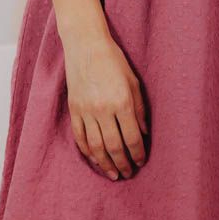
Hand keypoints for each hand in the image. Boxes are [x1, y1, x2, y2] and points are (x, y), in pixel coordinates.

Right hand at [62, 28, 148, 179]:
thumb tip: (144, 133)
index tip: (141, 161)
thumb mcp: (133, 82)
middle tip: (129, 174)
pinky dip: (87, 152)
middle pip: (114, 146)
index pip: (132, 138)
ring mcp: (86, 110)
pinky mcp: (74, 109)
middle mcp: (103, 109)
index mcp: (122, 102)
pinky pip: (79, 137)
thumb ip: (140, 110)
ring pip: (96, 147)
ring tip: (113, 174)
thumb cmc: (114, 60)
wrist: (86, 45)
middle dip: (123, 164)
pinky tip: (95, 160)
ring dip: (105, 164)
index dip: (138, 153)